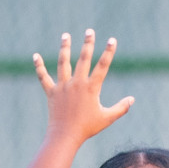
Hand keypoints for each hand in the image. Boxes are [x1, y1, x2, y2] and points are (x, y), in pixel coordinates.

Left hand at [34, 29, 134, 144]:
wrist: (65, 136)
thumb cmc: (87, 128)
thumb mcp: (107, 118)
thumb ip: (121, 108)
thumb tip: (132, 99)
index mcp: (91, 88)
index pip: (102, 66)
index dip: (108, 52)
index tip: (112, 40)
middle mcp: (77, 83)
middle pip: (83, 59)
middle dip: (87, 44)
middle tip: (89, 31)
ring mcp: (63, 87)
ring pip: (63, 63)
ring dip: (65, 48)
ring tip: (66, 35)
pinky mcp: (51, 92)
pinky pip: (44, 77)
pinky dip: (39, 66)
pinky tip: (35, 56)